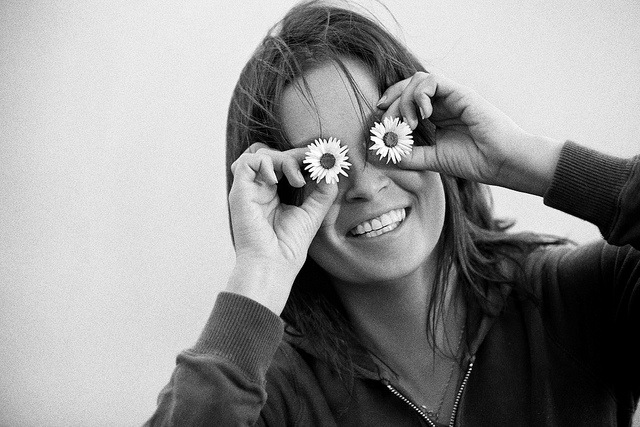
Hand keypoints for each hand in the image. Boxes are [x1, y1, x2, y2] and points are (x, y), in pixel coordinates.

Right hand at [227, 143, 337, 313]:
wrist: (273, 265)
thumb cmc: (289, 246)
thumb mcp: (313, 213)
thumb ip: (323, 191)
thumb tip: (331, 169)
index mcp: (274, 193)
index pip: (284, 162)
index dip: (303, 158)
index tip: (322, 164)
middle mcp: (260, 188)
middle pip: (274, 154)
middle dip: (298, 156)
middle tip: (315, 166)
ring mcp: (249, 189)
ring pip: (260, 153)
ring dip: (283, 158)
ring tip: (297, 179)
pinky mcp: (239, 192)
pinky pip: (247, 161)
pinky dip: (265, 162)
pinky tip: (277, 180)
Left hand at [378, 72, 561, 195]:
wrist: (501, 162)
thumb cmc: (474, 161)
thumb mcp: (432, 160)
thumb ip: (408, 155)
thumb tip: (381, 152)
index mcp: (436, 115)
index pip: (406, 99)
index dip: (389, 105)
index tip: (379, 121)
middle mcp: (443, 102)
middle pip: (407, 86)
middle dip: (391, 100)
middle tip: (387, 121)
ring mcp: (452, 96)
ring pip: (417, 80)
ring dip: (405, 99)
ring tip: (410, 123)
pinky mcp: (461, 92)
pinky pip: (433, 81)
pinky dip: (420, 94)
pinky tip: (423, 115)